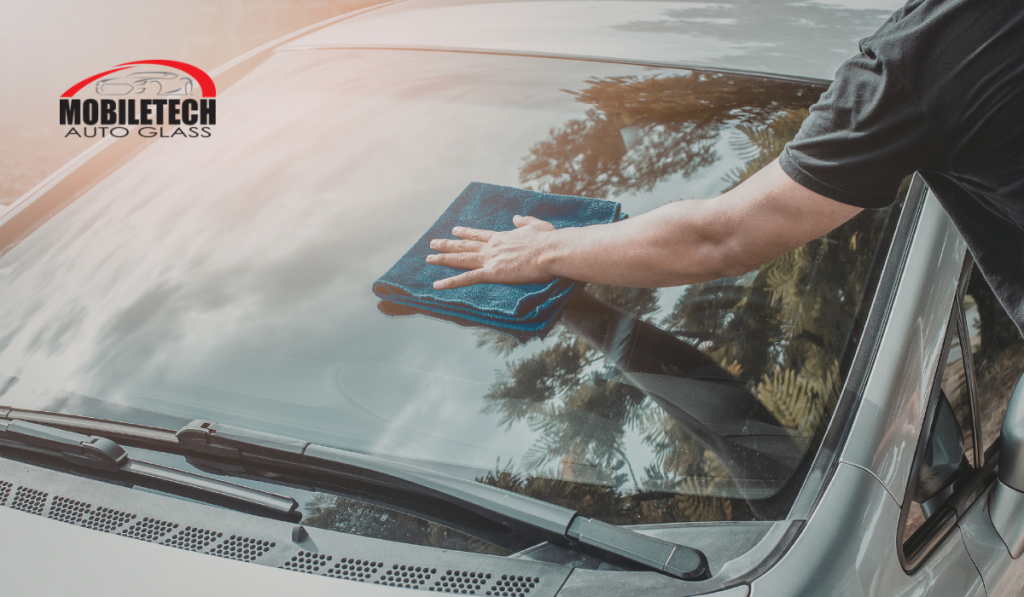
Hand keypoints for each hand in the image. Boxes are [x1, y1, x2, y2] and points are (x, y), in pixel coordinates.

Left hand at [426, 215, 556, 288]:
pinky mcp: (492, 272)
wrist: (551, 250)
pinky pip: (466, 279)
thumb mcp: (537, 225)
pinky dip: (450, 282)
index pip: (479, 235)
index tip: (454, 230)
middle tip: (433, 243)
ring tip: (428, 258)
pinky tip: (437, 284)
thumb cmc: (549, 240)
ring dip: (443, 259)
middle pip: (465, 245)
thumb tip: (516, 217)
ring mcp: (490, 259)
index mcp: (502, 237)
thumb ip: (524, 221)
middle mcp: (492, 247)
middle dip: (447, 245)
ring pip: (460, 259)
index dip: (465, 233)